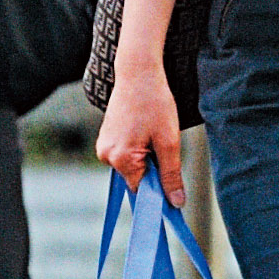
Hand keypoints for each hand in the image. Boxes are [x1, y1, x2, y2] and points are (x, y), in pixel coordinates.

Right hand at [97, 59, 179, 186]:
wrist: (137, 74)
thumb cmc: (155, 104)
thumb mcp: (169, 142)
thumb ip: (171, 175)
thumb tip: (175, 203)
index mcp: (120, 158)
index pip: (141, 190)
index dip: (159, 188)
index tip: (173, 178)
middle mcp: (105, 155)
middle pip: (136, 177)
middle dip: (153, 169)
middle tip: (165, 145)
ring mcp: (103, 146)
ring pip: (132, 166)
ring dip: (147, 158)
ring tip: (154, 134)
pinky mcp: (105, 138)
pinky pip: (125, 154)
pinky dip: (139, 149)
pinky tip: (145, 130)